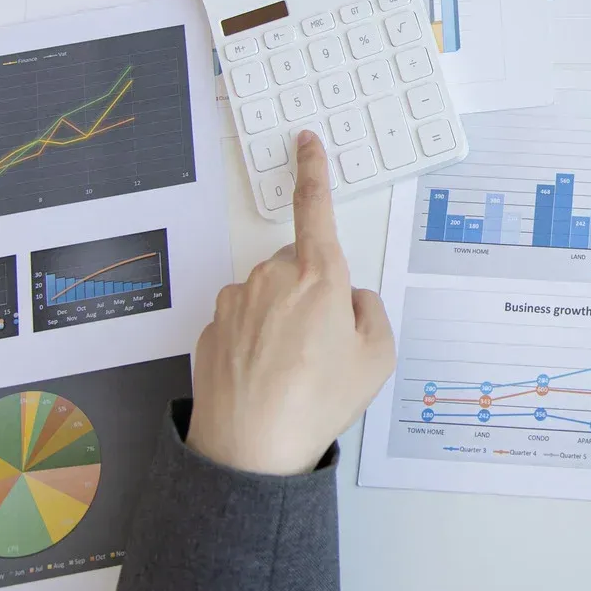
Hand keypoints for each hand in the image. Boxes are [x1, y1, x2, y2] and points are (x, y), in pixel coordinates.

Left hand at [187, 131, 395, 474]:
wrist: (250, 449)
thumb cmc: (317, 402)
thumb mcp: (378, 358)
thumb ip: (371, 312)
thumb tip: (351, 298)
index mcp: (319, 276)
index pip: (316, 208)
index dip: (314, 170)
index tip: (306, 142)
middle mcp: (272, 278)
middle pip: (299, 266)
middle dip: (313, 291)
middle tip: (326, 345)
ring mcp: (236, 302)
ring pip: (269, 294)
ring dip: (282, 318)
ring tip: (294, 371)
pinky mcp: (212, 328)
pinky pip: (243, 322)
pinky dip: (256, 341)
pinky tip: (266, 377)